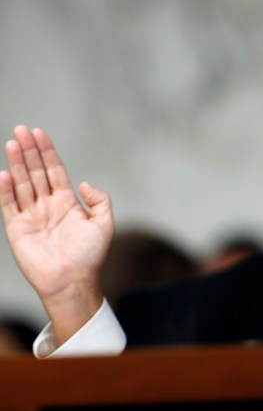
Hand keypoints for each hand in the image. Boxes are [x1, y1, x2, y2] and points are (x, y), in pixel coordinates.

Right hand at [0, 125, 114, 344]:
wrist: (74, 281)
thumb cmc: (90, 255)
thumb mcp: (105, 224)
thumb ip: (100, 200)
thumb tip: (84, 183)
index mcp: (67, 202)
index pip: (54, 171)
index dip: (47, 152)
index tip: (39, 133)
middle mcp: (47, 205)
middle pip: (36, 172)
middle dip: (29, 151)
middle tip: (21, 130)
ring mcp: (31, 216)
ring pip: (22, 184)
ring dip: (16, 164)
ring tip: (12, 143)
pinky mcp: (17, 229)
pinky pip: (8, 205)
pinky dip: (4, 190)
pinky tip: (3, 174)